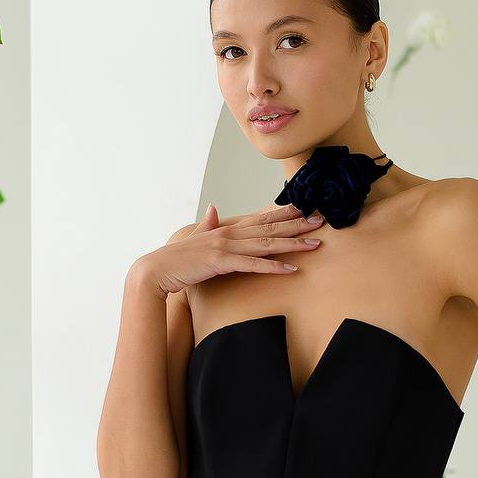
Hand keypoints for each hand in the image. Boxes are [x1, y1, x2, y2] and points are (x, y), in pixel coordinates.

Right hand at [137, 201, 324, 297]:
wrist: (156, 270)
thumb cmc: (177, 259)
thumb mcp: (195, 239)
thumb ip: (207, 224)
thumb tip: (212, 208)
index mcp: (225, 229)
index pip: (259, 219)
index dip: (283, 214)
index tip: (303, 210)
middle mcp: (228, 234)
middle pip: (269, 228)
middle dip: (297, 225)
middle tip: (321, 221)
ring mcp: (225, 247)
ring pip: (266, 244)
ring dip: (293, 244)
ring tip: (315, 244)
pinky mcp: (221, 263)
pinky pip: (253, 265)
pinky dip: (274, 266)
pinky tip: (292, 268)